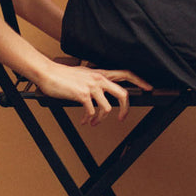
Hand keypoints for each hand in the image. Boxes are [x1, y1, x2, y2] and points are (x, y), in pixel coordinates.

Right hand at [33, 60, 151, 124]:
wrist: (47, 73)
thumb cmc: (62, 76)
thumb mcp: (82, 75)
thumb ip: (93, 82)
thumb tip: (100, 94)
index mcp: (100, 73)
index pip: (126, 74)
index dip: (139, 81)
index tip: (148, 88)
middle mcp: (99, 78)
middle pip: (122, 94)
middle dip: (125, 109)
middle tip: (122, 118)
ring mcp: (91, 86)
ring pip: (107, 108)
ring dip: (101, 119)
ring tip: (94, 123)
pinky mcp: (82, 94)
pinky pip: (92, 111)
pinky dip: (89, 119)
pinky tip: (84, 121)